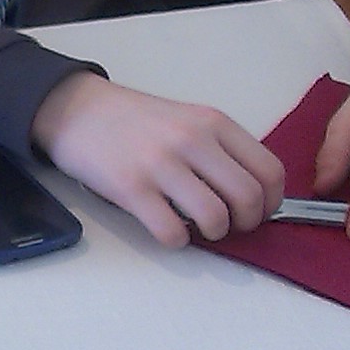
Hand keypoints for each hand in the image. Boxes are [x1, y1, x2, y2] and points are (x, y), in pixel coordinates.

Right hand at [31, 72, 286, 246]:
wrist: (77, 109)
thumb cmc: (133, 120)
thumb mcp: (187, 118)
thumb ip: (220, 148)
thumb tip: (250, 193)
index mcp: (212, 122)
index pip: (269, 170)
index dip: (272, 201)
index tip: (260, 211)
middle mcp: (191, 140)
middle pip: (248, 197)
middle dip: (247, 223)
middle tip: (232, 225)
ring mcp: (160, 164)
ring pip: (215, 218)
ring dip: (214, 233)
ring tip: (200, 228)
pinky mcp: (131, 189)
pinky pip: (172, 232)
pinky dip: (178, 241)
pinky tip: (169, 229)